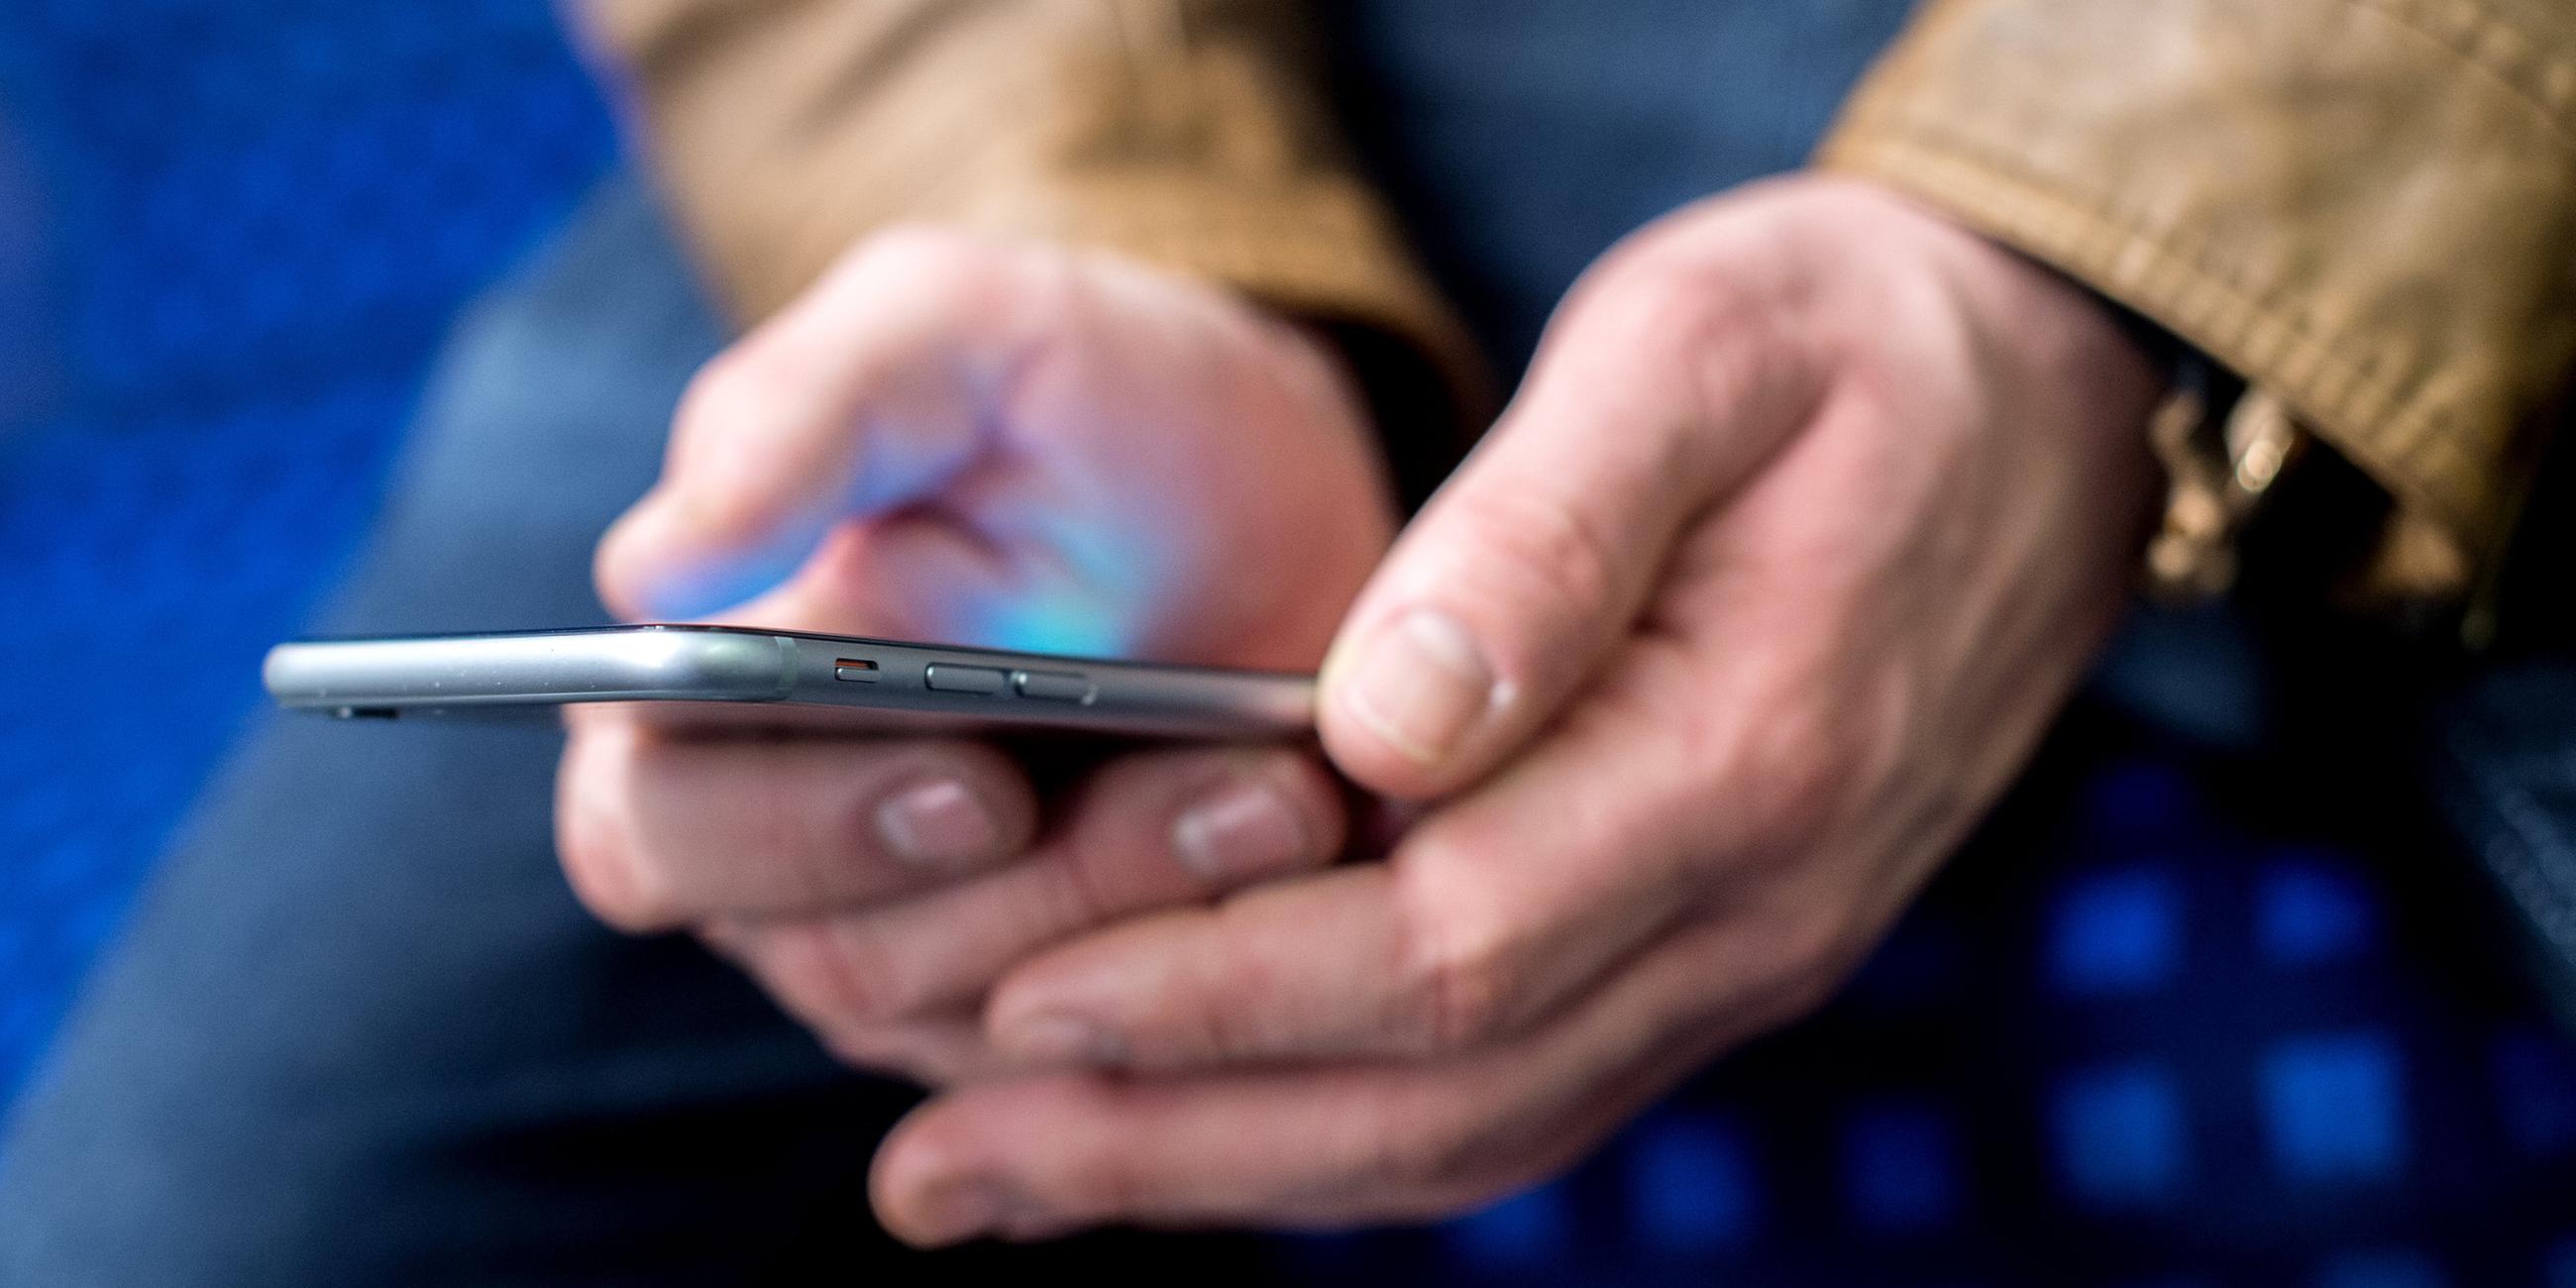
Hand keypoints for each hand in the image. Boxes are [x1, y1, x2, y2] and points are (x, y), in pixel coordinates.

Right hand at [554, 227, 1394, 1080]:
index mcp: (687, 709)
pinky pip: (1117, 1053)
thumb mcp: (955, 336)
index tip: (978, 780)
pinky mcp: (1061, 1012)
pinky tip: (1313, 862)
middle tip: (1224, 786)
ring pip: (1004, 1019)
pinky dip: (1219, 969)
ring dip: (1162, 910)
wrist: (1258, 489)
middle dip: (1050, 885)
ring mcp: (920, 954)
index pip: (658, 829)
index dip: (799, 832)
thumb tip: (651, 570)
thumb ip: (801, 414)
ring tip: (1292, 794)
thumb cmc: (1074, 398)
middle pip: (849, 959)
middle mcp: (778, 861)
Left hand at [868, 176, 2165, 1239]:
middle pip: (1434, 1093)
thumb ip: (1544, 535)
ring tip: (1005, 1177)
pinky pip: (1512, 1091)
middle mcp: (1754, 906)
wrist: (2050, 404)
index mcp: (1744, 760)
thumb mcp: (1705, 352)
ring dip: (1226, 1168)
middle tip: (942, 1161)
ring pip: (1465, 1132)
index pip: (1448, 947)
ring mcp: (1741, 949)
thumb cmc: (1858, 346)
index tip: (1029, 996)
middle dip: (1174, 1132)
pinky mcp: (1708, 945)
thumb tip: (1377, 721)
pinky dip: (1333, 1130)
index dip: (1224, 988)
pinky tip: (1196, 1126)